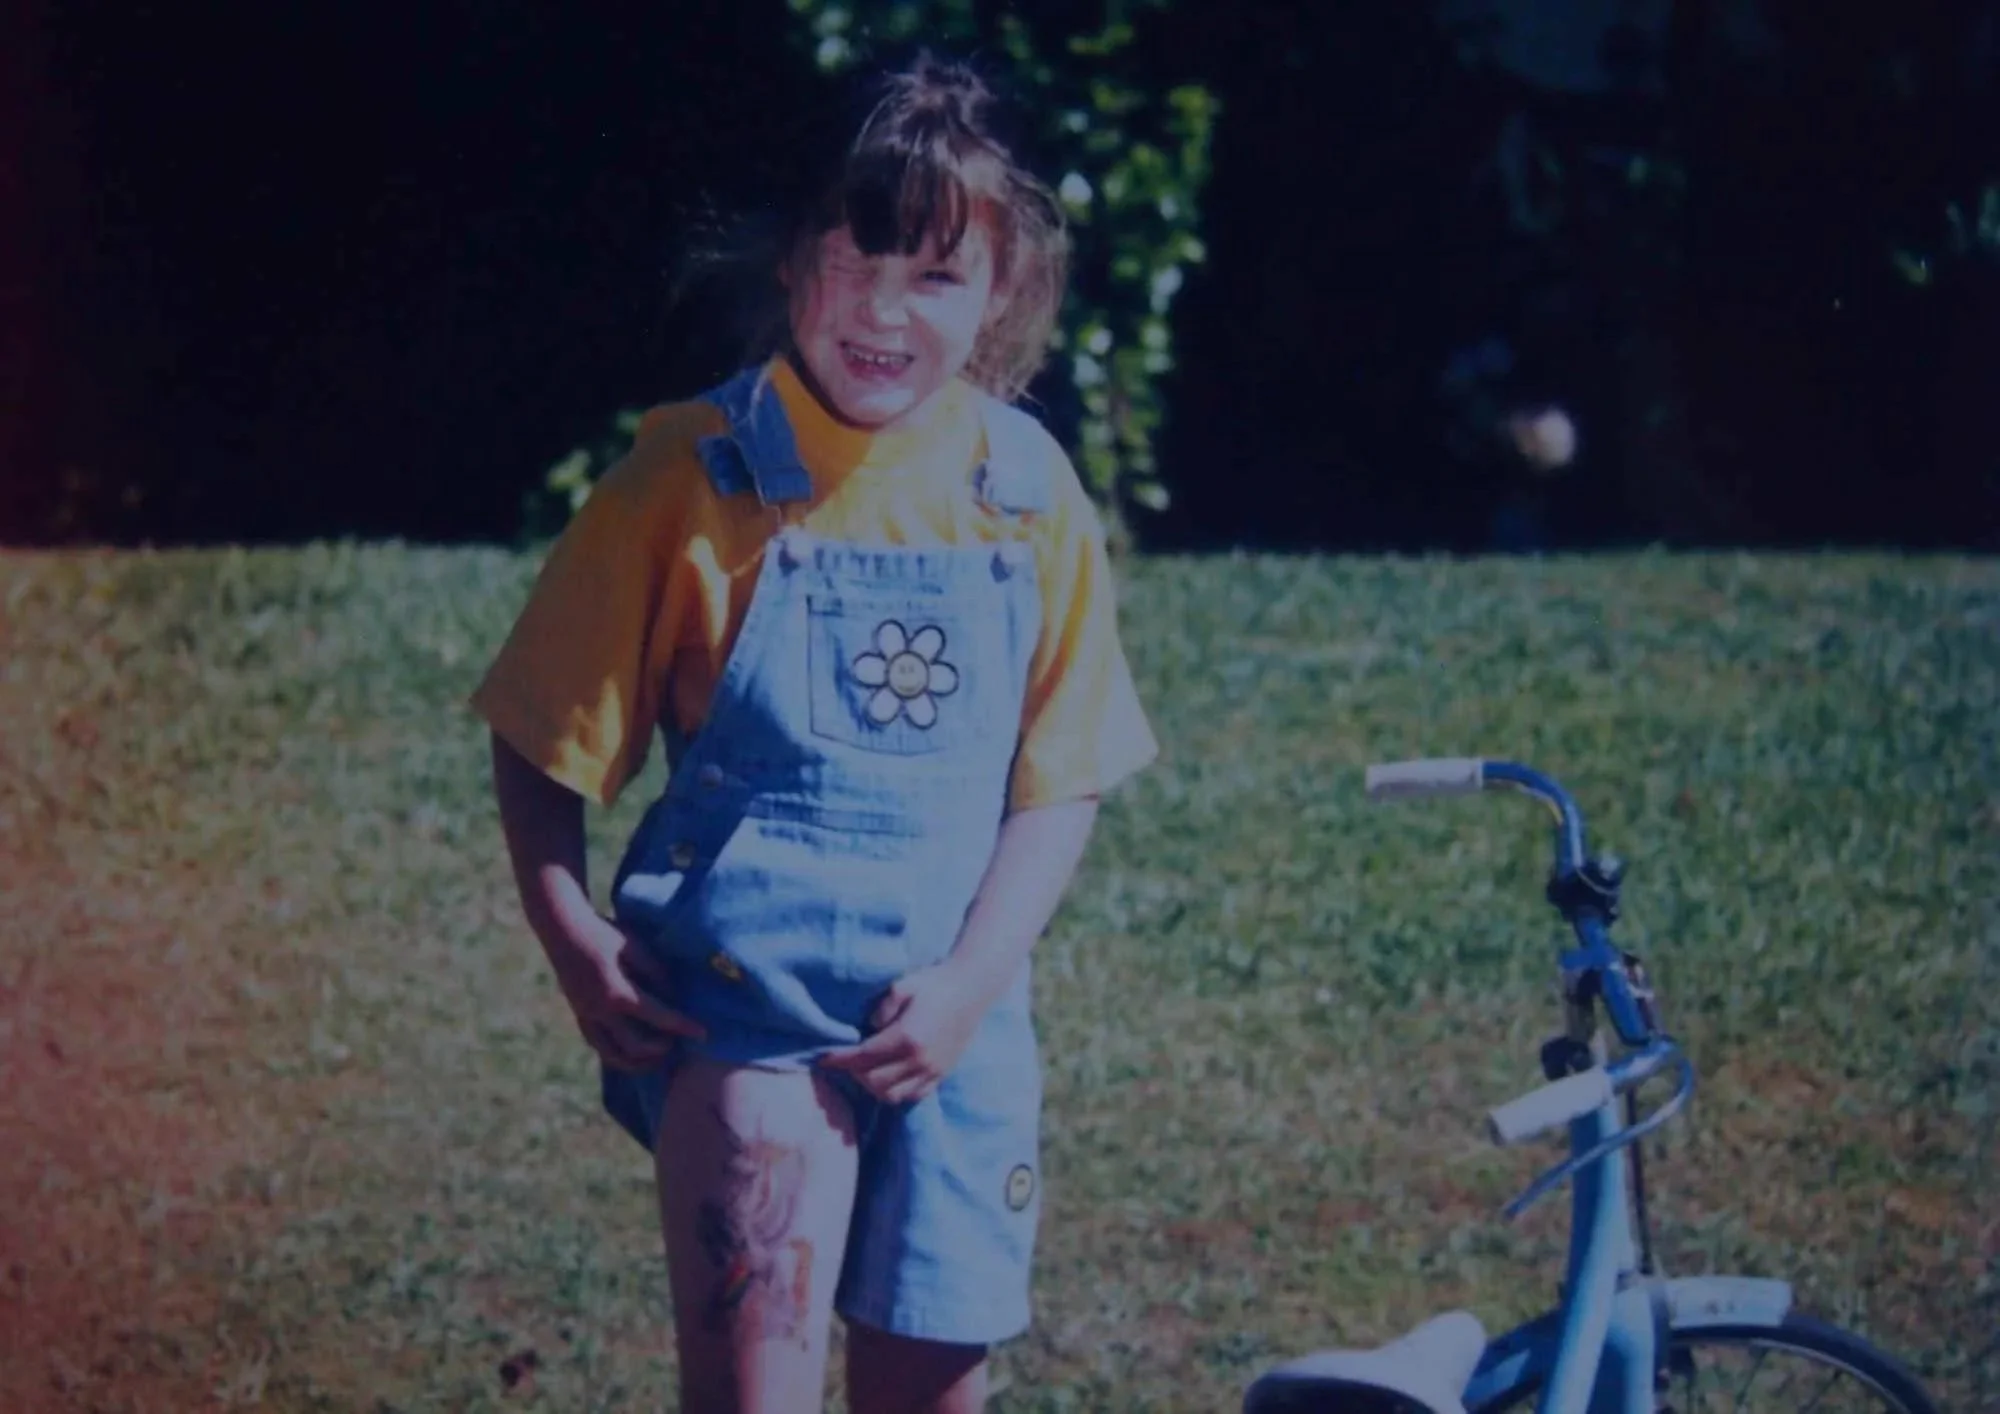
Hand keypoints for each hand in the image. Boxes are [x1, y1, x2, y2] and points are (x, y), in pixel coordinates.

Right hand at [543, 912, 705, 1071]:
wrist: (561, 928)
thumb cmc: (602, 932)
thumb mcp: (634, 946)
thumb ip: (655, 972)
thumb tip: (673, 995)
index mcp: (617, 992)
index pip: (658, 1017)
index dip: (683, 1026)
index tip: (703, 1034)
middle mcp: (600, 1011)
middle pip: (635, 1046)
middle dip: (660, 1049)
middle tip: (677, 1043)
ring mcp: (586, 1016)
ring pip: (611, 1055)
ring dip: (637, 1062)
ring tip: (657, 1059)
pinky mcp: (578, 1015)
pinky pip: (598, 1045)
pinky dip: (616, 1054)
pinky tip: (631, 1051)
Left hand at [817, 961, 990, 1104]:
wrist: (972, 988)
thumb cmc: (935, 982)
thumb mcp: (902, 985)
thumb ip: (880, 1008)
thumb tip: (867, 1028)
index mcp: (906, 1037)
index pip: (863, 1057)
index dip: (840, 1060)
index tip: (824, 1059)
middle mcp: (919, 1060)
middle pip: (873, 1081)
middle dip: (854, 1072)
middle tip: (847, 1059)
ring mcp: (932, 1070)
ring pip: (891, 1095)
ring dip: (873, 1085)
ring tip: (866, 1069)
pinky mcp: (942, 1074)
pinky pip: (912, 1096)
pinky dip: (894, 1091)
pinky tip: (888, 1075)